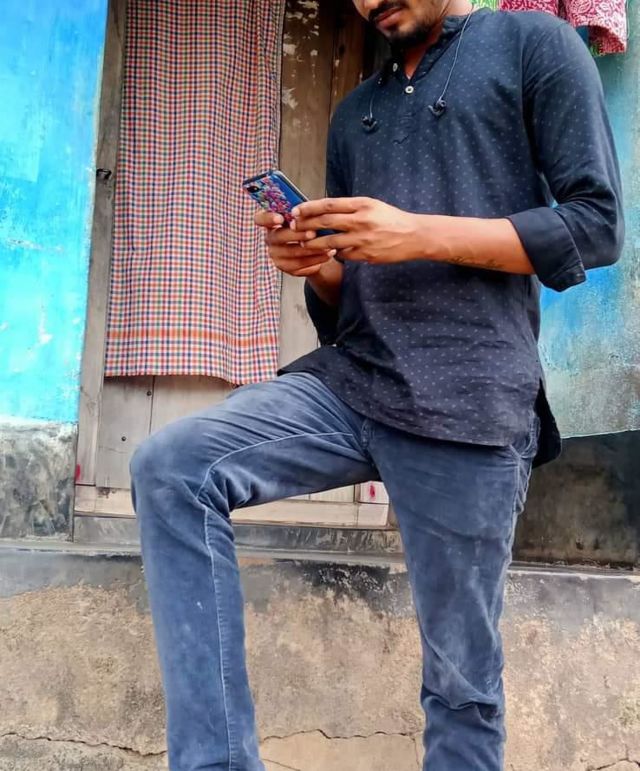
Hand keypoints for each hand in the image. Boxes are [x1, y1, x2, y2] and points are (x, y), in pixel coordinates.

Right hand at [254, 211, 336, 276]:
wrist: (315, 249)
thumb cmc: (308, 228)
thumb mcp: (305, 218)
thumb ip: (302, 215)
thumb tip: (307, 211)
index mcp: (271, 223)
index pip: (260, 218)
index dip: (268, 218)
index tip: (280, 219)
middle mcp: (270, 239)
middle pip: (278, 237)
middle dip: (297, 234)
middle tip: (313, 233)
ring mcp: (276, 255)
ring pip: (292, 253)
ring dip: (311, 249)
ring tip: (327, 245)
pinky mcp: (286, 268)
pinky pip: (301, 265)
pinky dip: (317, 259)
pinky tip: (328, 254)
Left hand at [291, 197, 424, 263]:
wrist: (413, 236)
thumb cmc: (391, 219)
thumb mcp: (372, 205)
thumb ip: (350, 207)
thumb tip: (325, 210)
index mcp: (362, 204)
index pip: (329, 204)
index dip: (310, 207)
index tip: (296, 210)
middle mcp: (361, 221)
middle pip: (326, 222)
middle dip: (306, 225)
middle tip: (294, 227)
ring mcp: (363, 240)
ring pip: (330, 242)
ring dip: (314, 244)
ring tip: (304, 244)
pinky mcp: (365, 255)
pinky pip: (343, 255)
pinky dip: (334, 253)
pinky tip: (329, 253)